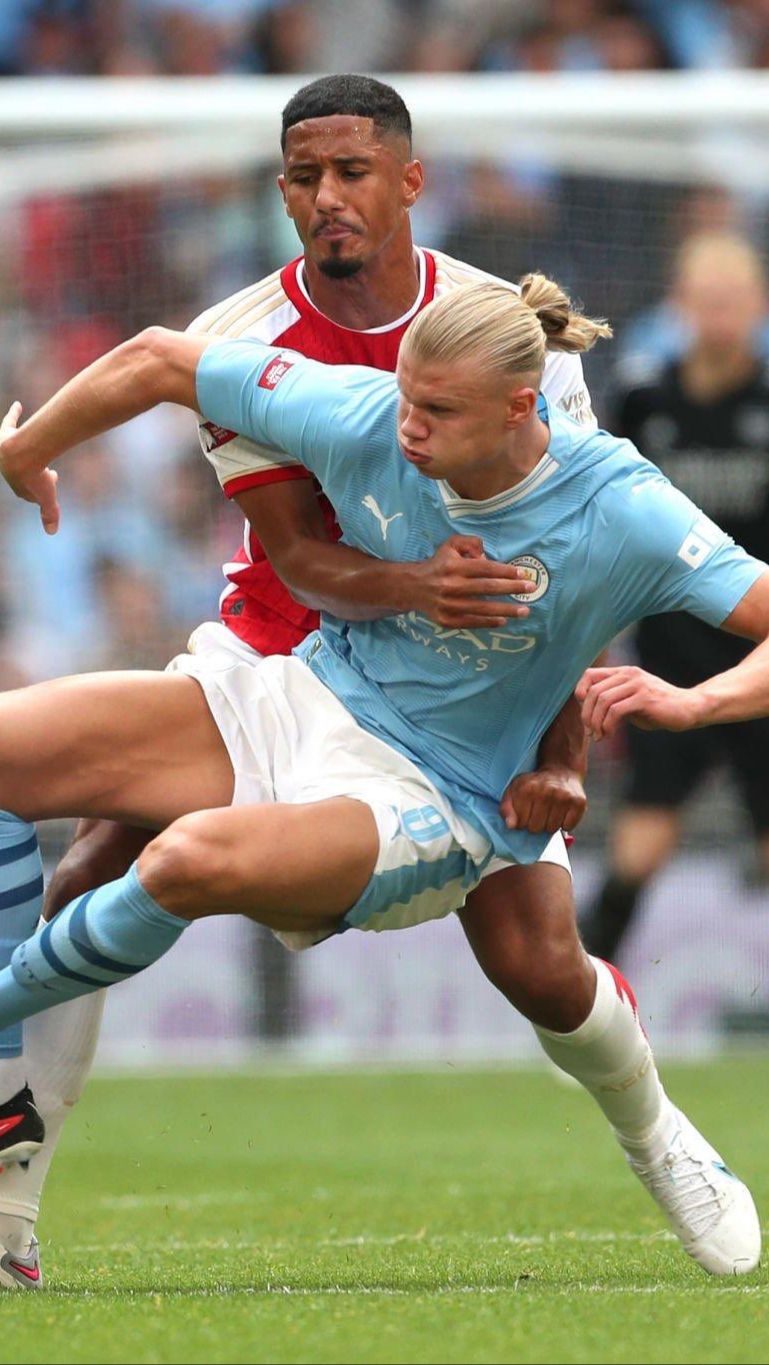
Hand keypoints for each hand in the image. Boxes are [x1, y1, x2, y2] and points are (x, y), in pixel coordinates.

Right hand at [0, 402, 59, 534]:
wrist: (22, 454)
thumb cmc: (35, 476)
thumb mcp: (46, 497)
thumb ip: (49, 514)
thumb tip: (51, 533)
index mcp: (17, 485)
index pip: (27, 490)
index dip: (41, 487)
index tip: (54, 477)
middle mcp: (7, 469)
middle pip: (22, 472)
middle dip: (35, 474)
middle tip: (51, 472)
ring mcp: (6, 451)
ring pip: (14, 449)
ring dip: (25, 452)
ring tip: (37, 450)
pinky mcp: (5, 434)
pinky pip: (8, 423)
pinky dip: (13, 415)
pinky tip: (18, 404)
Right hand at [411, 534, 536, 627]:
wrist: (412, 587)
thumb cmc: (438, 564)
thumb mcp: (451, 545)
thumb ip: (470, 542)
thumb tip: (486, 555)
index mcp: (453, 566)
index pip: (485, 569)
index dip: (506, 571)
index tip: (523, 574)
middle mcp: (451, 586)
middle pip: (487, 588)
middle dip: (512, 588)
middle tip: (531, 589)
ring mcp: (448, 605)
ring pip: (482, 609)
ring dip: (506, 610)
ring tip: (524, 610)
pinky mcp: (446, 620)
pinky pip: (472, 622)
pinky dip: (489, 622)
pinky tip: (503, 621)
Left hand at [500, 764, 586, 833]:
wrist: (561, 771)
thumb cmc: (535, 784)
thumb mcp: (514, 791)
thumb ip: (506, 808)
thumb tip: (511, 825)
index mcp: (527, 789)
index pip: (520, 824)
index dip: (522, 821)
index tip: (526, 811)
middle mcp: (546, 792)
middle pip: (536, 829)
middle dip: (536, 824)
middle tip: (539, 811)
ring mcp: (564, 797)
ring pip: (552, 829)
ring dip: (550, 824)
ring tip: (550, 811)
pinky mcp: (578, 803)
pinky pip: (568, 827)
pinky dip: (564, 823)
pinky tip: (562, 812)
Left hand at [575, 665, 701, 740]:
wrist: (688, 709)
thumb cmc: (658, 709)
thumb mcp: (631, 702)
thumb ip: (613, 702)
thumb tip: (588, 714)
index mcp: (623, 672)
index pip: (589, 675)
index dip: (580, 694)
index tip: (585, 714)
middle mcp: (629, 674)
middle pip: (593, 691)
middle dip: (586, 715)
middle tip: (590, 732)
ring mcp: (637, 684)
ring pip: (603, 700)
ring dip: (596, 722)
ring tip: (599, 736)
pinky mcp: (644, 698)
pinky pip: (616, 710)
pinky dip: (607, 725)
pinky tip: (609, 735)